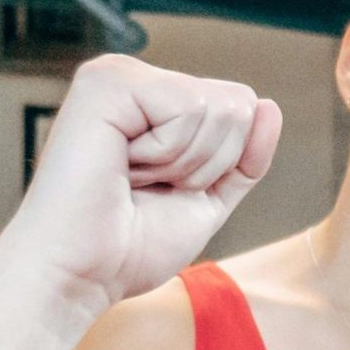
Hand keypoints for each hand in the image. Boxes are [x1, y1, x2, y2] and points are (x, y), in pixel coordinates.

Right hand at [0, 54, 280, 313]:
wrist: (81, 274)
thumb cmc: (130, 246)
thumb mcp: (208, 198)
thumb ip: (244, 156)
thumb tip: (269, 105)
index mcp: (155, 102)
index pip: (242, 110)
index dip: (222, 165)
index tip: (164, 189)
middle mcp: (135, 80)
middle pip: (238, 105)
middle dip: (208, 163)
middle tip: (147, 185)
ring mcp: (118, 75)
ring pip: (219, 108)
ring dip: (184, 163)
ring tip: (131, 178)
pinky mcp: (108, 82)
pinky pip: (190, 108)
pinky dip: (168, 154)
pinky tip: (122, 165)